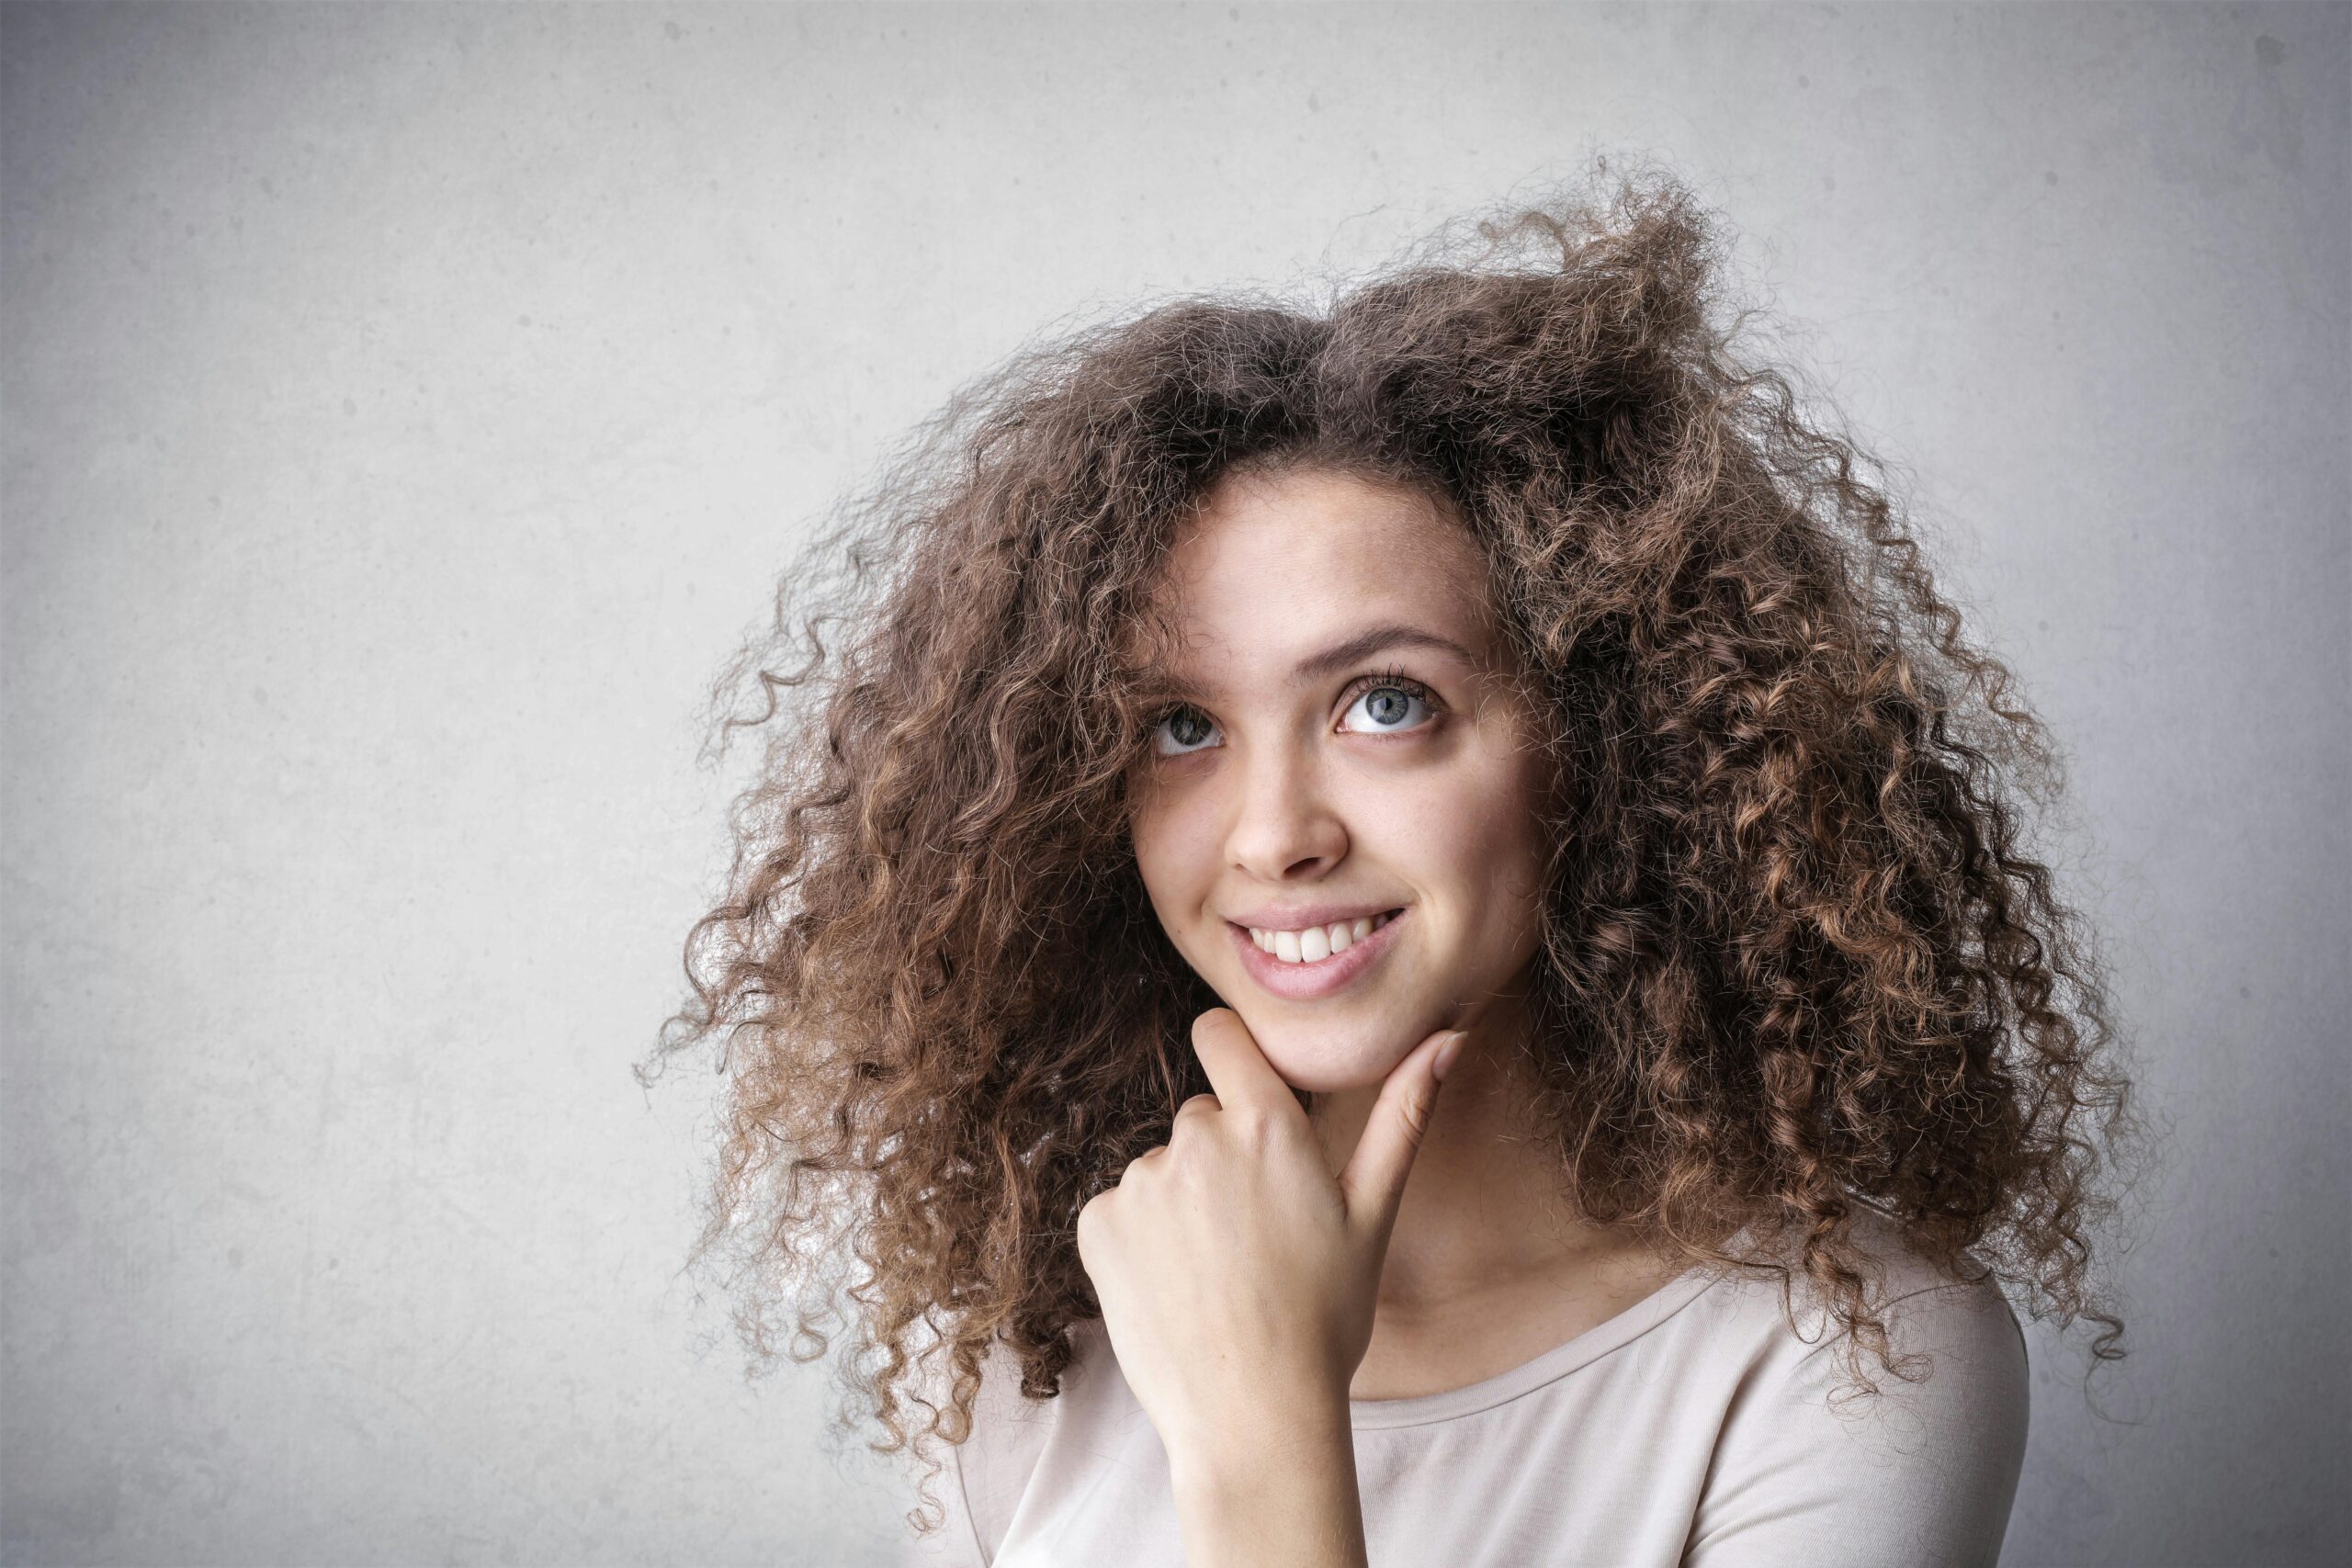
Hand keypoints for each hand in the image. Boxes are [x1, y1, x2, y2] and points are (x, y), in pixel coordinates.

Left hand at [1074, 1008, 1464, 1471]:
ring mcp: (1140, 1183)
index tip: (1245, 1094)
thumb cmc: (1324, 1317)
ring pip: (1163, 1169)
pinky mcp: (1099, 1226)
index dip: (1231, 1054)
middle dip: (1224, 1156)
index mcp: (1264, 1125)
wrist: (1253, 1415)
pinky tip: (1180, 1288)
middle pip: (1200, 1117)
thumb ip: (1403, 1114)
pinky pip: (1122, 1211)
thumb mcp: (1373, 1214)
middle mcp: (1194, 1139)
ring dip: (1184, 1203)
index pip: (1219, 1033)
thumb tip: (1446, 1038)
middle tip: (1257, 1233)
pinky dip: (1143, 1241)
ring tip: (1221, 1273)